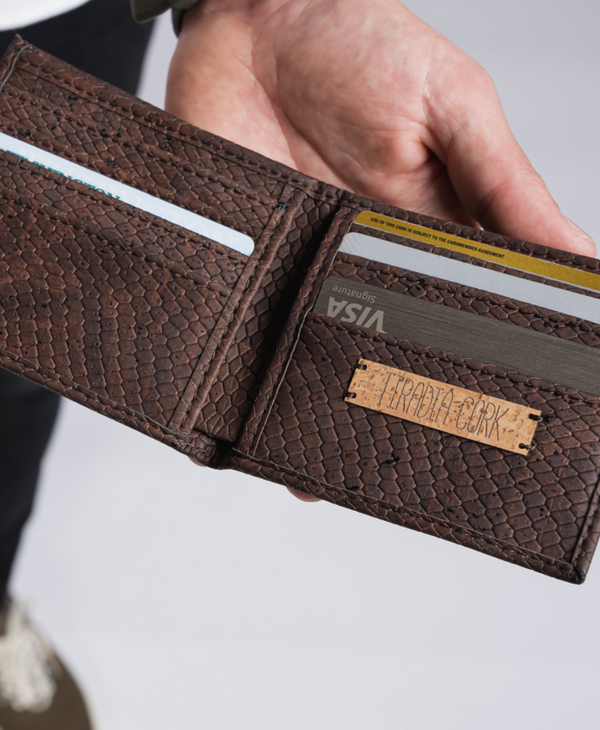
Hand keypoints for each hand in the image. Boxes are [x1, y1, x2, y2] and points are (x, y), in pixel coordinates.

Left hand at [170, 0, 594, 502]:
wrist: (253, 13)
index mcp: (429, 236)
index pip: (463, 317)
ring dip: (320, 409)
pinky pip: (249, 330)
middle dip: (393, 409)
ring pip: (314, 357)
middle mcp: (365, 263)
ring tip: (328, 474)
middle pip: (384, 353)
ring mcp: (302, 268)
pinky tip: (254, 424)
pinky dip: (250, 374)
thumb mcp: (454, 109)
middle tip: (407, 466)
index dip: (479, 370)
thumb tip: (577, 261)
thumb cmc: (360, 45)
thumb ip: (504, 188)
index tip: (496, 423)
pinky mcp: (247, 262)